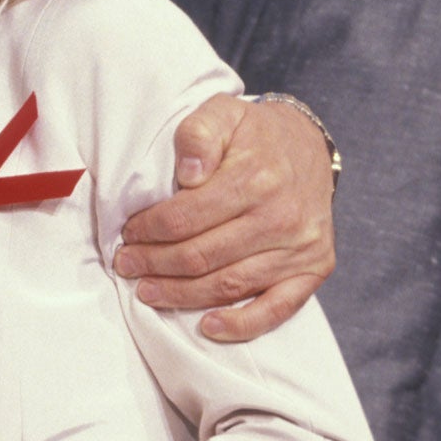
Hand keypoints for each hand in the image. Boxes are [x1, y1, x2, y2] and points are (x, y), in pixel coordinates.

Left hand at [116, 96, 334, 342]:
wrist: (309, 148)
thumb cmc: (255, 135)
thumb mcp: (223, 114)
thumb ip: (198, 134)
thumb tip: (187, 172)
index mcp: (257, 178)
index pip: (186, 217)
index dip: (149, 230)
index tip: (127, 234)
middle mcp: (282, 217)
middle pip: (202, 256)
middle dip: (154, 264)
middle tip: (127, 265)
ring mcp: (300, 247)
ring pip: (228, 285)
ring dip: (180, 295)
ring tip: (147, 292)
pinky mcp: (313, 269)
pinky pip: (277, 308)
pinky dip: (242, 325)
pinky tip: (208, 327)